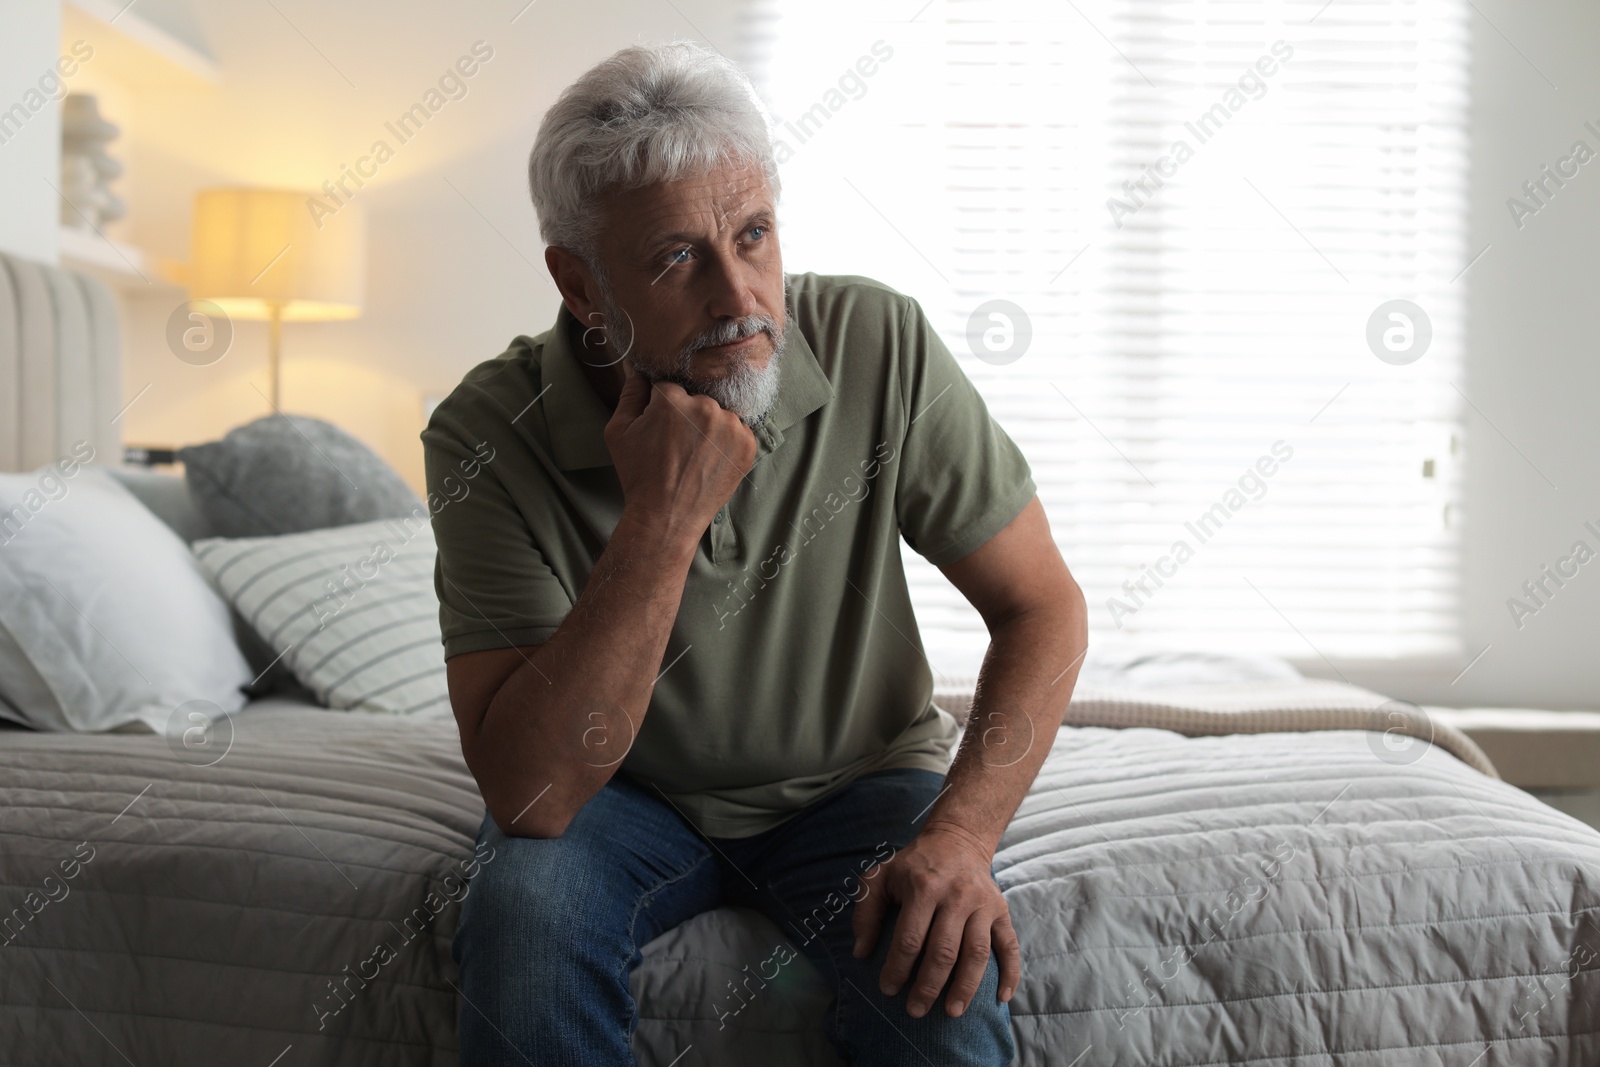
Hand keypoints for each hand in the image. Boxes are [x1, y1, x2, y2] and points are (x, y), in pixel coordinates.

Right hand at [604, 362, 756, 541]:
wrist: (667, 516)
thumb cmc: (639, 475)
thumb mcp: (619, 432)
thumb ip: (629, 394)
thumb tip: (637, 367)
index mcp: (672, 400)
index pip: (668, 386)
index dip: (661, 406)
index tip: (659, 426)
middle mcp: (706, 407)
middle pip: (696, 398)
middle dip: (686, 414)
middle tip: (676, 445)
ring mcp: (731, 426)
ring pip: (718, 412)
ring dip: (709, 426)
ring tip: (694, 454)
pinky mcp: (748, 444)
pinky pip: (737, 430)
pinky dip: (726, 441)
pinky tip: (710, 459)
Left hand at [851, 823, 1021, 1018]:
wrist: (958, 839)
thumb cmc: (913, 865)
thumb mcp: (881, 877)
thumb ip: (866, 911)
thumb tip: (861, 952)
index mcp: (924, 887)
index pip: (910, 937)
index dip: (897, 968)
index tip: (888, 990)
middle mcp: (956, 896)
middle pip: (944, 951)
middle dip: (928, 986)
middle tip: (915, 1010)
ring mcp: (982, 905)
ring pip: (977, 953)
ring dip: (965, 987)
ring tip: (952, 1012)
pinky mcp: (1001, 911)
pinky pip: (1010, 945)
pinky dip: (1011, 973)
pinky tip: (1002, 998)